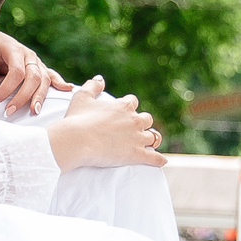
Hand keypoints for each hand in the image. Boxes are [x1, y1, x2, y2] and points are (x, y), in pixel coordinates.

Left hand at [0, 27, 64, 115]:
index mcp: (14, 49)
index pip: (16, 72)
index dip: (5, 89)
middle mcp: (29, 55)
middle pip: (33, 77)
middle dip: (22, 97)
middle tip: (8, 112)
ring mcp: (35, 61)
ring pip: (43, 79)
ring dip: (39, 96)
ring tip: (33, 111)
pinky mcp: (38, 67)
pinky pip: (51, 75)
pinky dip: (60, 83)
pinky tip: (67, 89)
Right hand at [46, 77, 165, 170]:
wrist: (78, 140)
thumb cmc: (77, 119)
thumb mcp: (82, 97)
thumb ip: (93, 86)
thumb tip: (100, 79)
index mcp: (123, 106)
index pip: (132, 102)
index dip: (129, 106)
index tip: (125, 110)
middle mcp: (134, 120)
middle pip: (146, 119)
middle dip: (142, 123)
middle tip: (136, 128)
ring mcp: (137, 138)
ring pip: (153, 137)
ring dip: (151, 139)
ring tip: (150, 143)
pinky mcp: (137, 154)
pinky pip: (154, 157)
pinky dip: (159, 159)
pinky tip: (162, 161)